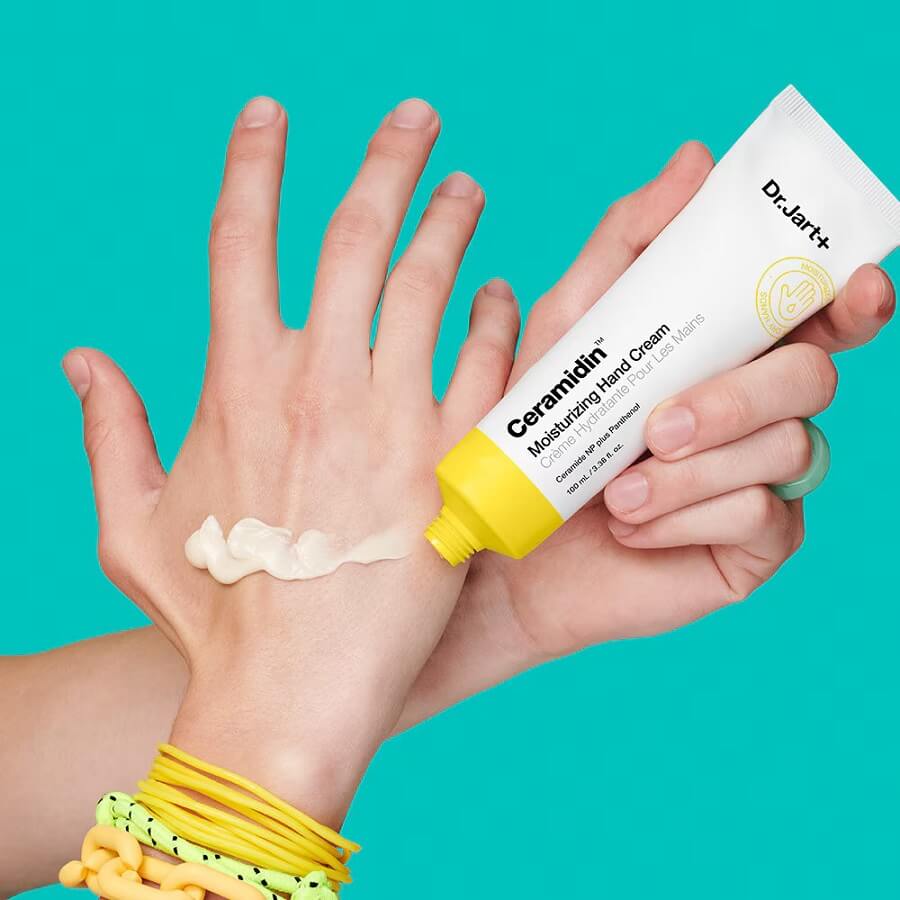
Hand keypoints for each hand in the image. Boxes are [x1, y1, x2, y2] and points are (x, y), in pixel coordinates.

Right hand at [63, 96, 519, 823]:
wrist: (290, 692)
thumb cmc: (214, 617)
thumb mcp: (130, 524)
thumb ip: (108, 432)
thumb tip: (81, 359)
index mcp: (237, 382)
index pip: (241, 238)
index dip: (254, 163)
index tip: (269, 114)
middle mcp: (316, 380)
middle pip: (353, 235)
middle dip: (387, 161)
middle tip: (417, 119)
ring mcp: (391, 416)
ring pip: (429, 281)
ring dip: (450, 221)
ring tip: (466, 186)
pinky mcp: (453, 460)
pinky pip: (487, 363)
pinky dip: (496, 318)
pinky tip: (503, 293)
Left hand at [401, 142, 894, 725]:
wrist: (513, 545)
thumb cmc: (543, 426)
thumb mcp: (572, 325)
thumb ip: (629, 243)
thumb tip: (695, 157)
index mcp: (729, 350)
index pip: (820, 314)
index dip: (851, 297)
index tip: (852, 285)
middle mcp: (759, 408)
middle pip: (813, 377)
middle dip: (737, 397)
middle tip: (658, 427)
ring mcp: (763, 476)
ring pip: (788, 448)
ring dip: (695, 469)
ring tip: (617, 491)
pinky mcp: (753, 543)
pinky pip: (759, 518)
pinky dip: (687, 519)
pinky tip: (631, 526)